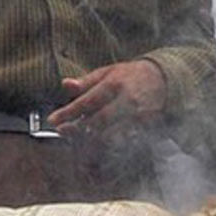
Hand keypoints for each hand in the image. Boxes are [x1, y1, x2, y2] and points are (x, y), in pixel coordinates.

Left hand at [46, 59, 166, 134]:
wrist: (163, 79)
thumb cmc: (129, 76)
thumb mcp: (107, 73)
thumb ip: (86, 82)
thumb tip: (65, 85)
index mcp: (114, 84)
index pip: (87, 102)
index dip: (68, 113)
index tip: (53, 120)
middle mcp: (126, 100)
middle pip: (98, 121)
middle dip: (78, 128)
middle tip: (62, 131)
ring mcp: (138, 115)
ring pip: (111, 134)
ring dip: (93, 138)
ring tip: (79, 136)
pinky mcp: (146, 126)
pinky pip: (125, 140)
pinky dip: (110, 143)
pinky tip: (100, 141)